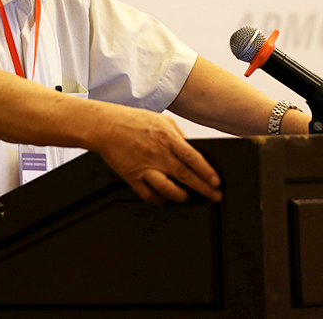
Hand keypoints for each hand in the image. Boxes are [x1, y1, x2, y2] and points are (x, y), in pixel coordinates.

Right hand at [93, 107, 222, 204]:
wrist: (106, 125)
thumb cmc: (133, 121)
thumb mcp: (162, 121)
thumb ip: (179, 136)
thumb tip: (194, 151)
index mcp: (166, 137)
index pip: (192, 158)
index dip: (207, 172)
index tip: (216, 182)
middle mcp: (157, 153)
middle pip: (185, 175)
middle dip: (203, 189)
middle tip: (214, 196)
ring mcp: (144, 166)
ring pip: (168, 189)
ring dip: (181, 196)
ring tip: (187, 197)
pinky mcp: (132, 177)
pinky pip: (149, 195)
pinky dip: (160, 200)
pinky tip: (166, 198)